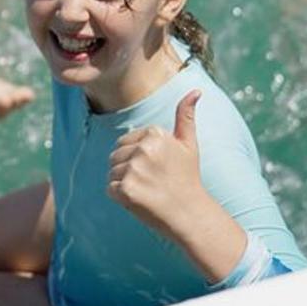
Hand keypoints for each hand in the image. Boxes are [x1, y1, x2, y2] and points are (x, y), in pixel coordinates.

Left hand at [107, 90, 206, 237]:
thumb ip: (186, 115)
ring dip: (125, 183)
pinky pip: (111, 189)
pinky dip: (121, 197)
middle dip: (129, 169)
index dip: (138, 157)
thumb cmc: (187, 178)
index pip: (126, 142)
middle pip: (116, 156)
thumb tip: (195, 91)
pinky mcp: (125, 189)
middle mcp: (143, 149)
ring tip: (148, 190)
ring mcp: (134, 169)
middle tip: (153, 181)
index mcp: (155, 134)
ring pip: (113, 172)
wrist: (191, 214)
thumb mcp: (189, 144)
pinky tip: (140, 200)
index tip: (158, 167)